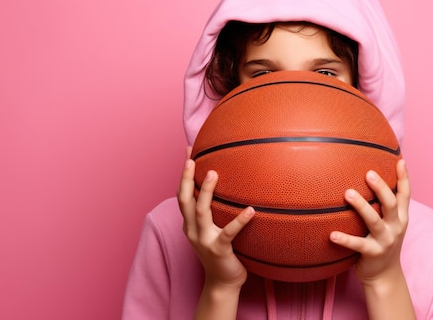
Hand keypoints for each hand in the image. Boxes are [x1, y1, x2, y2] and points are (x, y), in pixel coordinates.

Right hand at [177, 147, 254, 288]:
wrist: (223, 283)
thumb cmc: (222, 251)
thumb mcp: (213, 229)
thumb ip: (216, 210)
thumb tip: (230, 185)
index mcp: (190, 223)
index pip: (182, 194)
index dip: (184, 173)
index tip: (188, 151)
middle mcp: (192, 230)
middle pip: (184, 200)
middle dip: (186, 178)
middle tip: (192, 159)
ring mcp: (204, 240)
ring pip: (201, 212)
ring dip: (206, 192)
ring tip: (213, 173)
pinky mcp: (219, 250)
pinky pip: (229, 233)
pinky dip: (239, 221)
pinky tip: (250, 210)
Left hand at [330, 159, 409, 283]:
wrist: (385, 276)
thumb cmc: (383, 242)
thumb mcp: (390, 224)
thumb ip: (385, 205)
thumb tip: (370, 178)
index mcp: (401, 217)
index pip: (405, 195)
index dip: (404, 178)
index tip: (400, 161)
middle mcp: (396, 227)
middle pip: (391, 204)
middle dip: (381, 188)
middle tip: (368, 173)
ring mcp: (385, 241)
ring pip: (374, 221)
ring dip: (361, 206)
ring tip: (348, 193)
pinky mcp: (372, 254)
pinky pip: (357, 245)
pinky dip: (345, 239)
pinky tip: (331, 234)